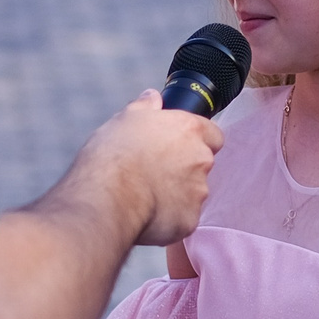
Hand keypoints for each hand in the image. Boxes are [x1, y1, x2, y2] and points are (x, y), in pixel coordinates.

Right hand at [79, 92, 222, 246]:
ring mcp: (198, 193)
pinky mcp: (190, 221)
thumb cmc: (113, 155)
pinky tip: (145, 214)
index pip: (213, 134)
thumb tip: (152, 97)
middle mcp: (201, 160)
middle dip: (184, 169)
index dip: (197, 140)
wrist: (106, 198)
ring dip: (177, 194)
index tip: (177, 146)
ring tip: (145, 194)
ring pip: (193, 194)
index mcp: (189, 130)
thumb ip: (145, 106)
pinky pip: (182, 219)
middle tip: (154, 172)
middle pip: (202, 164)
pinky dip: (169, 218)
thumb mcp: (124, 119)